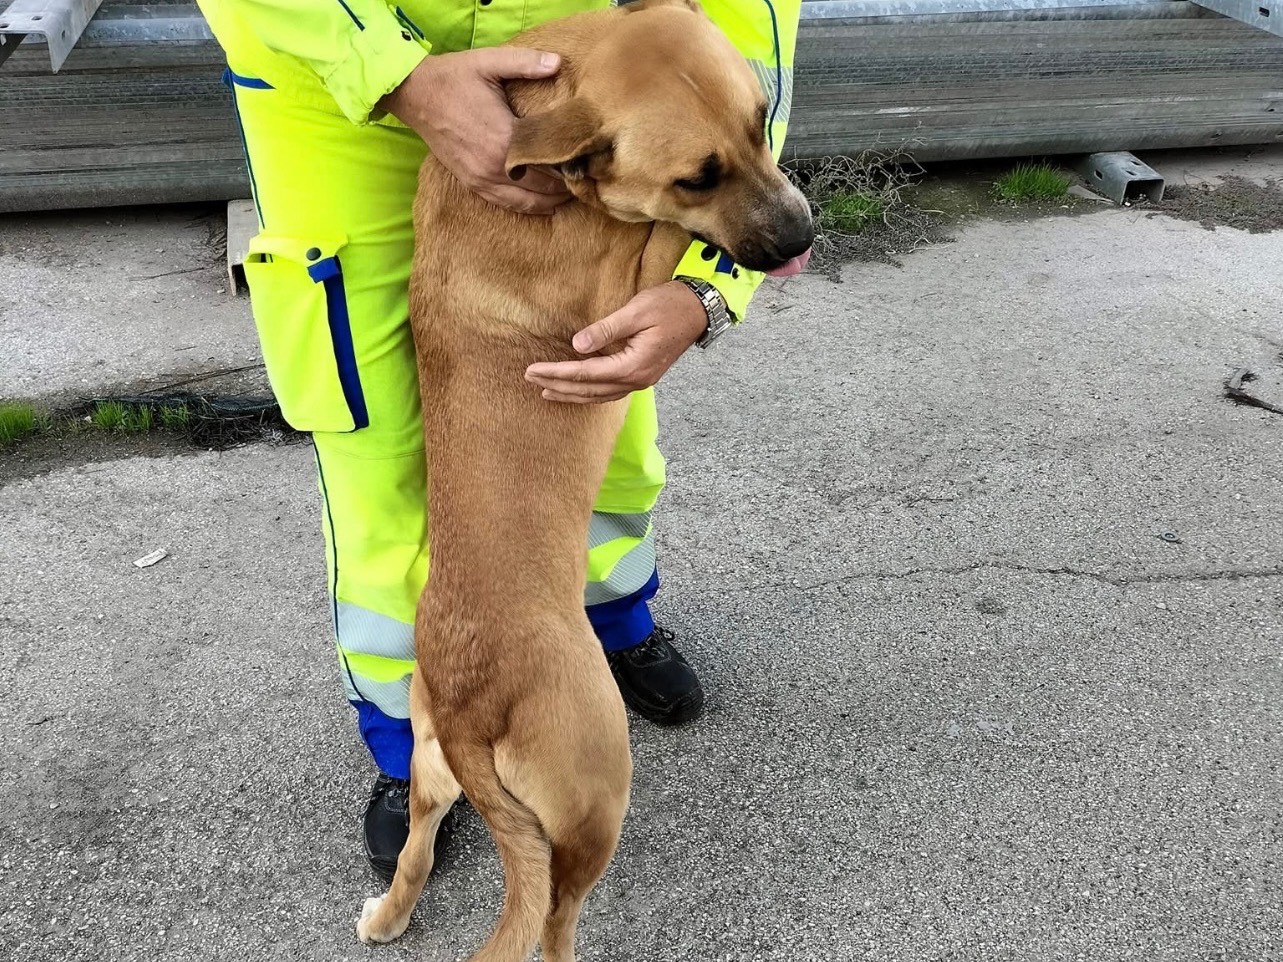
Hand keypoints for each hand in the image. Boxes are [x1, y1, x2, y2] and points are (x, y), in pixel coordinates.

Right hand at [381, 48, 571, 213]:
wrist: (415, 94)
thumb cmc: (454, 77)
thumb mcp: (489, 62)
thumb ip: (526, 63)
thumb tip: (559, 62)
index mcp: (504, 137)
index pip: (550, 161)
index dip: (572, 163)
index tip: (589, 159)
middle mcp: (495, 165)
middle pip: (544, 186)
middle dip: (567, 183)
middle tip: (586, 177)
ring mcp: (482, 178)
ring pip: (528, 202)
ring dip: (551, 200)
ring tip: (571, 192)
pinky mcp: (473, 183)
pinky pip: (507, 204)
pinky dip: (529, 206)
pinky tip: (544, 203)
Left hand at [524, 282, 708, 403]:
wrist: (699, 310)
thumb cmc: (669, 305)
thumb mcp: (635, 311)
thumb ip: (606, 330)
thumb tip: (577, 346)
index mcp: (634, 366)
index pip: (586, 373)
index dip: (558, 372)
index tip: (533, 369)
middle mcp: (637, 380)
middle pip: (590, 389)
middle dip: (559, 385)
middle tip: (530, 378)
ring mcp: (641, 381)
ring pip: (599, 394)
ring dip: (572, 394)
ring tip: (547, 391)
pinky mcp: (642, 375)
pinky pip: (610, 390)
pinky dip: (590, 392)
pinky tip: (577, 389)